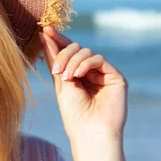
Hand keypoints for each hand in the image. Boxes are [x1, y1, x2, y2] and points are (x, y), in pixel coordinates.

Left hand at [38, 26, 128, 142]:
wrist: (89, 131)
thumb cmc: (73, 112)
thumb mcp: (60, 82)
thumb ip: (55, 59)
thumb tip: (44, 34)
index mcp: (76, 73)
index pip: (67, 51)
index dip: (57, 39)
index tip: (45, 29)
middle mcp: (90, 72)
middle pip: (76, 48)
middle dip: (64, 54)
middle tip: (57, 71)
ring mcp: (103, 73)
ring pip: (86, 52)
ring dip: (73, 61)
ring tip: (67, 77)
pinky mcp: (115, 77)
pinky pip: (99, 59)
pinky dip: (86, 64)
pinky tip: (78, 75)